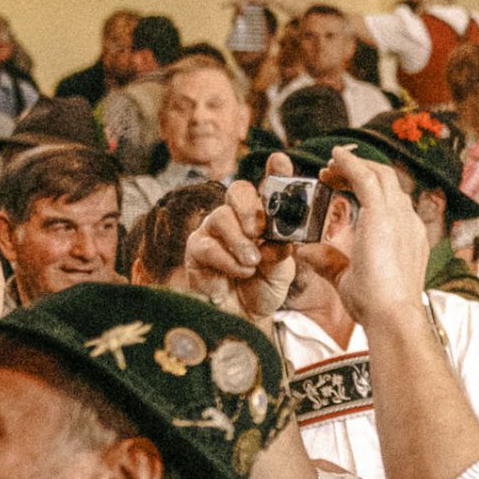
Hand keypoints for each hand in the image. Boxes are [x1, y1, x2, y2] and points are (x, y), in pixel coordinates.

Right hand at [183, 154, 300, 321]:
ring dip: (240, 241)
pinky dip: (227, 259)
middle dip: (250, 207)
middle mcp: (237, 216)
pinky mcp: (196, 249)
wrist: (245, 317)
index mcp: (264, 215)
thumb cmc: (264, 287)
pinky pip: (206, 245)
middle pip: (237, 190)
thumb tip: (280, 240)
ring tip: (253, 262)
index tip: (280, 161)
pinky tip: (240, 271)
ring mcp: (214, 230)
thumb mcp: (282, 269)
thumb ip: (281, 251)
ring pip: (221, 217)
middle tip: (259, 230)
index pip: (269, 186)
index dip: (275, 171)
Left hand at [325, 148, 430, 328]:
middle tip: (330, 174)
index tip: (342, 188)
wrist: (392, 313)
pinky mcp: (383, 214)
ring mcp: (399, 215)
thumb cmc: (376, 305)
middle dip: (359, 172)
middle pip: (387, 181)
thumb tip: (304, 252)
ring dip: (353, 166)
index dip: (367, 189)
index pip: (391, 200)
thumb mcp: (347, 278)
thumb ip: (329, 261)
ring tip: (328, 167)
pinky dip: (350, 163)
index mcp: (406, 235)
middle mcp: (407, 220)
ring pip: (379, 174)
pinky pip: (366, 177)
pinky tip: (334, 156)